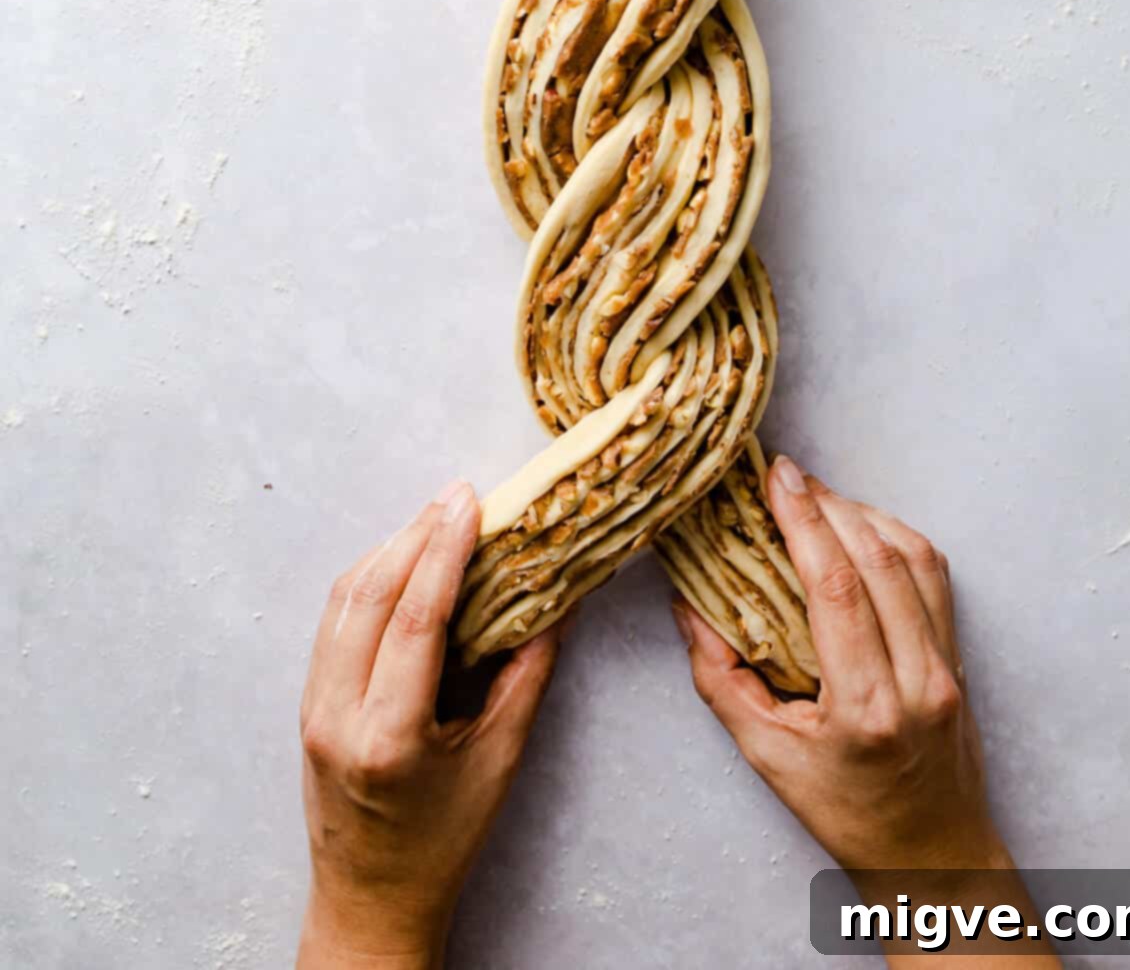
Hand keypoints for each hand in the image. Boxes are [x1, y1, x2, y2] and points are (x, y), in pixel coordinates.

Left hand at [297, 481, 562, 969]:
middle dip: (417, 534)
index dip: (444, 550)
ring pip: (343, 600)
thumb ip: (527, 675)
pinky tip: (402, 561)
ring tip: (436, 518)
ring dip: (389, 549)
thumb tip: (557, 601)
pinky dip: (368, 580)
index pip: (415, 617)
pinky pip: (334, 621)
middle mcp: (337, 715)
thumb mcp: (500, 761)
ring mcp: (312, 708)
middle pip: (370, 595)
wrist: (371, 900)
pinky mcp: (306, 703)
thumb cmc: (443, 841)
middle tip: (460, 497)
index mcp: (388, 735)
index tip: (470, 502)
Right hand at [673, 458, 1006, 874]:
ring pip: (914, 557)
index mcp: (866, 705)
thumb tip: (689, 607)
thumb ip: (722, 680)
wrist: (933, 857)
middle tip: (786, 477)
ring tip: (819, 498)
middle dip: (828, 504)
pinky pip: (935, 576)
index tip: (776, 477)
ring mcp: (947, 666)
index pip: (836, 585)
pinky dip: (897, 538)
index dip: (804, 520)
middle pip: (877, 558)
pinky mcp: (960, 657)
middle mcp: (917, 678)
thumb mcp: (768, 759)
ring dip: (863, 514)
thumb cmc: (848, 814)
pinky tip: (862, 530)